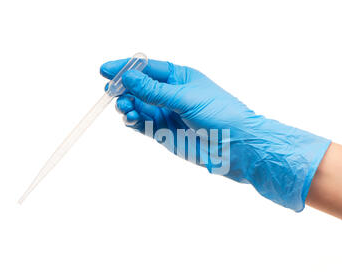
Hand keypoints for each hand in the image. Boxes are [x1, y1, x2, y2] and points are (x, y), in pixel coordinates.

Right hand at [100, 58, 330, 211]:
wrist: (236, 147)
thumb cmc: (220, 114)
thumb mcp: (185, 98)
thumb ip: (155, 90)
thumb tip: (128, 77)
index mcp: (179, 77)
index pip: (146, 68)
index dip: (125, 68)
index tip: (105, 70)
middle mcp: (170, 94)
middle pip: (138, 88)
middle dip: (123, 89)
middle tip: (112, 93)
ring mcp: (166, 114)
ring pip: (137, 107)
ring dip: (127, 106)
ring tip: (125, 109)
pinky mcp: (164, 134)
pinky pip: (141, 125)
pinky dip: (132, 122)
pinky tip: (129, 120)